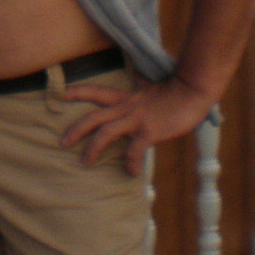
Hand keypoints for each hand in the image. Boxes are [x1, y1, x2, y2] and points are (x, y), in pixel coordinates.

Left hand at [60, 77, 217, 173]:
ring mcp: (137, 119)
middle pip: (94, 117)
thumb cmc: (175, 91)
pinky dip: (130, 163)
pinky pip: (134, 151)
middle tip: (62, 142)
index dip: (78, 92)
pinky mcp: (149, 131)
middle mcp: (127, 107)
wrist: (192, 91)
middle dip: (76, 129)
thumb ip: (139, 90)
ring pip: (106, 132)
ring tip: (85, 161)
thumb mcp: (150, 89)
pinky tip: (131, 172)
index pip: (96, 92)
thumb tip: (137, 82)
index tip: (61, 95)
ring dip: (92, 148)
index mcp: (126, 97)